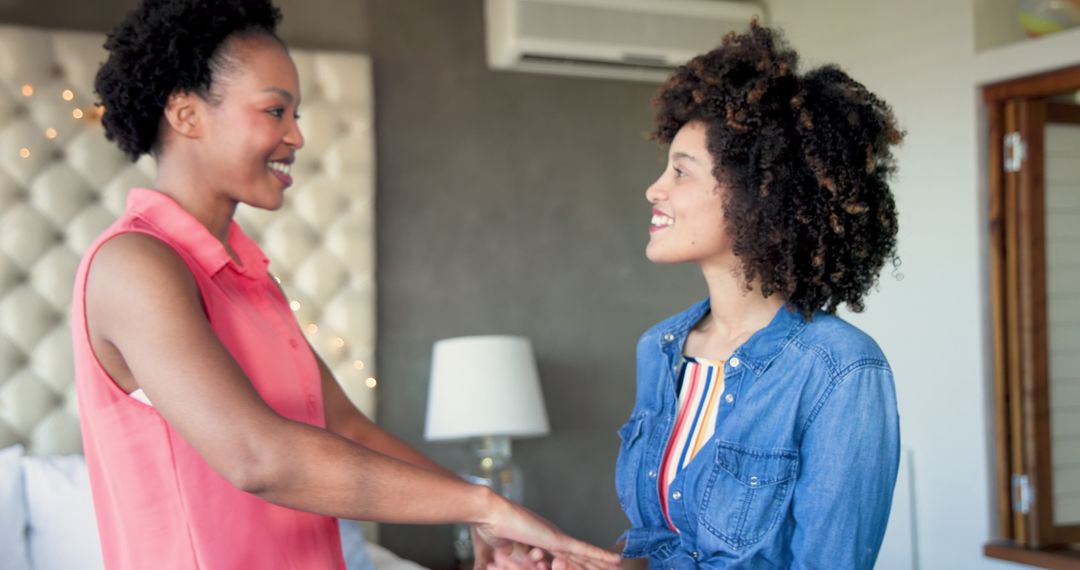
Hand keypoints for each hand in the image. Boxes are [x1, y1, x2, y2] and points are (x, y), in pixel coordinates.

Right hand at [472, 493, 618, 569]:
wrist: (489, 513)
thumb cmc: (489, 528)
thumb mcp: (501, 553)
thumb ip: (509, 559)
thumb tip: (510, 567)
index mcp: (538, 540)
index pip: (561, 557)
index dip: (573, 565)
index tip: (575, 567)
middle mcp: (550, 537)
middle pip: (577, 556)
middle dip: (593, 564)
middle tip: (611, 566)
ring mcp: (555, 538)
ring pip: (584, 556)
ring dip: (600, 563)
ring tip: (618, 565)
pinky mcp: (557, 540)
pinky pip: (584, 550)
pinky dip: (600, 556)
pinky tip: (615, 560)